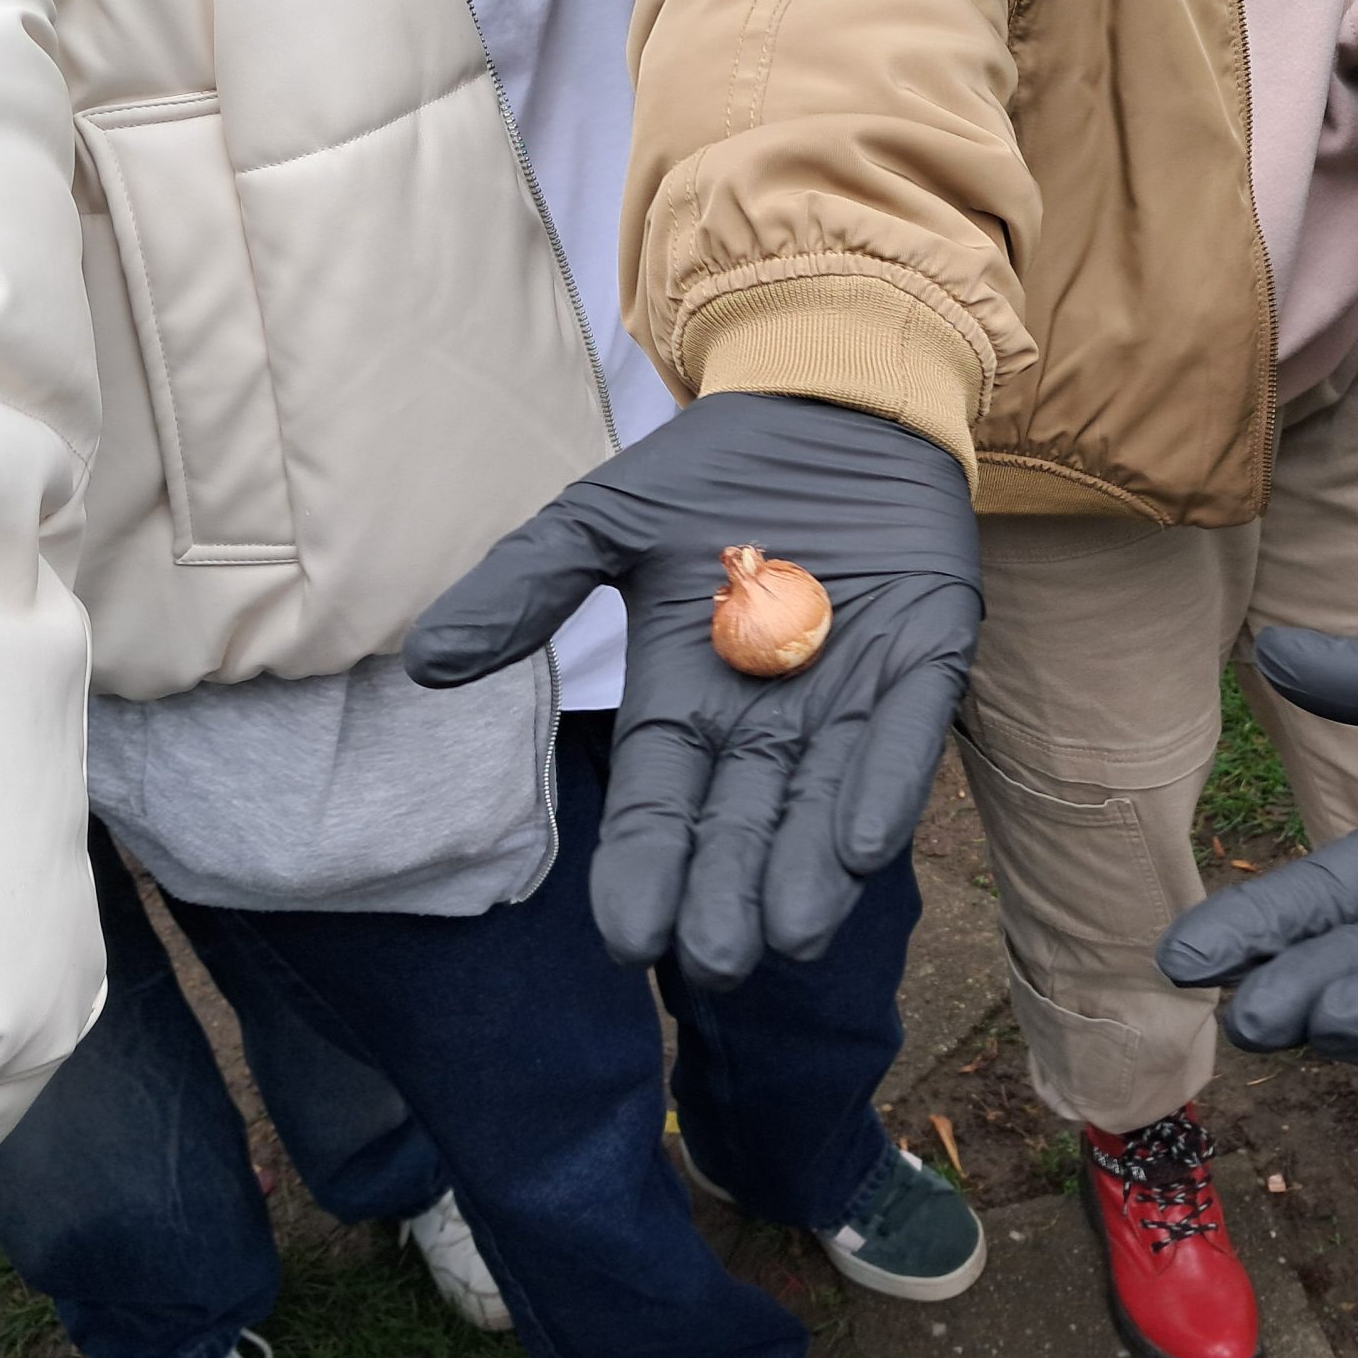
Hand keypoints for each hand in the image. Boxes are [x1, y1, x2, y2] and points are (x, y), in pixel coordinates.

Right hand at [406, 393, 979, 987]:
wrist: (828, 391)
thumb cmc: (714, 467)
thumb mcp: (602, 523)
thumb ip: (527, 590)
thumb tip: (429, 663)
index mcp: (691, 697)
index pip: (663, 802)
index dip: (646, 869)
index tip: (628, 941)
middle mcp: (773, 718)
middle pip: (745, 825)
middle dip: (730, 895)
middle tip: (716, 965)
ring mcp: (855, 694)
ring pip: (826, 803)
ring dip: (809, 872)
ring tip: (792, 938)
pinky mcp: (929, 658)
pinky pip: (908, 735)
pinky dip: (886, 787)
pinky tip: (863, 848)